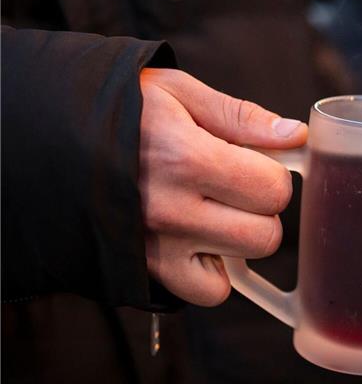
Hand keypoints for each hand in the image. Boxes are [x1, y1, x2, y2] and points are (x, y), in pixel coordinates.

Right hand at [138, 68, 306, 305]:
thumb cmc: (117, 109)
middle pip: (265, 235)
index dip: (272, 174)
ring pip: (242, 263)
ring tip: (212, 208)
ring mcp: (157, 245)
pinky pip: (209, 291)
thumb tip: (294, 135)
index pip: (272, 189)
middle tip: (233, 186)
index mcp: (186, 158)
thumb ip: (240, 116)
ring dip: (239, 238)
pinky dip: (214, 271)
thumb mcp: (177, 92)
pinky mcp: (147, 268)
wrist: (45, 138)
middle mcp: (171, 210)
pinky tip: (198, 238)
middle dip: (261, 209)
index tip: (252, 161)